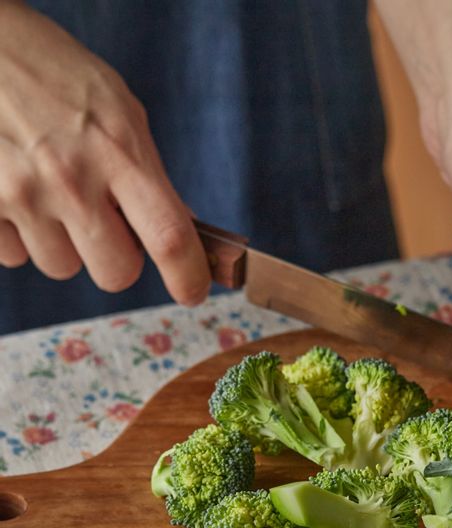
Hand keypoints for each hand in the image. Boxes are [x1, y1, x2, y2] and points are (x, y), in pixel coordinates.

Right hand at [0, 2, 208, 303]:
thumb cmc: (51, 73)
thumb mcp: (115, 108)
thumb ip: (147, 171)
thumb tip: (181, 227)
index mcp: (119, 152)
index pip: (169, 238)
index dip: (188, 277)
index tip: (193, 291)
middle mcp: (71, 181)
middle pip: (116, 273)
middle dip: (116, 258)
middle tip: (103, 224)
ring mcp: (21, 195)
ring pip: (62, 266)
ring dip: (63, 243)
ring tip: (48, 192)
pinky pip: (14, 255)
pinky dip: (18, 233)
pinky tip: (14, 188)